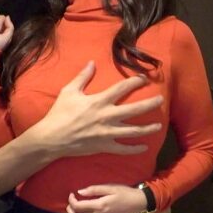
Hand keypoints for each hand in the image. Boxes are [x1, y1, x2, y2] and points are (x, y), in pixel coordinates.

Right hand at [30, 60, 164, 158]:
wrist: (52, 138)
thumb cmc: (59, 113)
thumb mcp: (69, 91)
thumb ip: (83, 77)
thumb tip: (92, 62)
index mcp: (99, 101)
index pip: (122, 88)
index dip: (135, 82)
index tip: (144, 79)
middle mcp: (107, 116)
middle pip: (134, 110)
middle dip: (150, 105)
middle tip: (161, 101)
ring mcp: (107, 133)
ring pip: (133, 131)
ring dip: (147, 129)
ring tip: (158, 126)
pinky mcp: (104, 146)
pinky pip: (123, 149)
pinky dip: (134, 149)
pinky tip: (144, 147)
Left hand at [66, 183, 147, 212]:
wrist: (138, 204)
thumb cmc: (125, 193)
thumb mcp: (110, 187)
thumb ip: (94, 189)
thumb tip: (79, 192)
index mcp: (99, 206)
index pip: (78, 206)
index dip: (71, 200)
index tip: (72, 194)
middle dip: (70, 210)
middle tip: (71, 203)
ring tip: (75, 212)